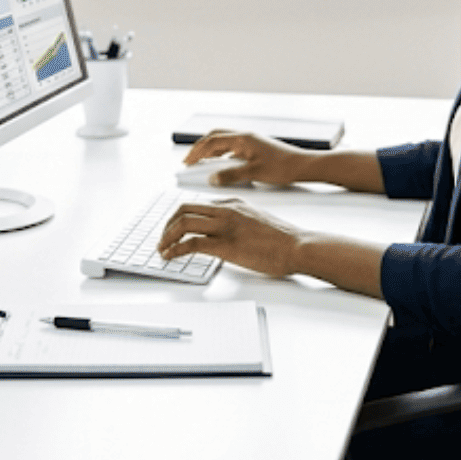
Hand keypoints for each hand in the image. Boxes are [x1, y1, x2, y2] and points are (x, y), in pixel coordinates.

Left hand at [156, 197, 308, 278]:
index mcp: (233, 203)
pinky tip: (170, 256)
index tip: (172, 229)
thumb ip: (236, 220)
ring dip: (166, 237)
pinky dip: (175, 250)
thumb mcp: (255, 219)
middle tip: (162, 239)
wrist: (298, 246)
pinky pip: (191, 244)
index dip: (179, 217)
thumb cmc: (282, 239)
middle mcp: (226, 210)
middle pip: (183, 209)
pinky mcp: (226, 244)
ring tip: (162, 249)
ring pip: (183, 223)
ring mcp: (225, 226)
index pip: (197, 205)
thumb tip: (220, 232)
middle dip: (167, 225)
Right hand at [182, 131, 313, 186]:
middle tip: (190, 161)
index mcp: (243, 139)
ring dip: (210, 151)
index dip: (196, 152)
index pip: (211, 141)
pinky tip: (221, 165)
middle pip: (215, 136)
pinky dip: (222, 155)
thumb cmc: (284, 168)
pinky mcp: (256, 148)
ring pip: (224, 142)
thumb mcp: (255, 173)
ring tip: (202, 164)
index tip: (187, 163)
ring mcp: (251, 142)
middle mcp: (245, 137)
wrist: (305, 166)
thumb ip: (231, 175)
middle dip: (200, 148)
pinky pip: (232, 148)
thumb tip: (212, 178)